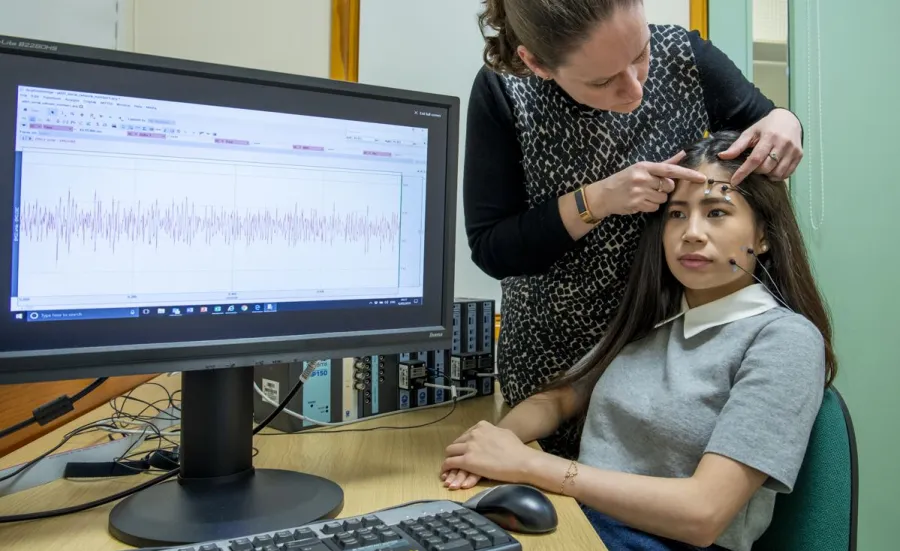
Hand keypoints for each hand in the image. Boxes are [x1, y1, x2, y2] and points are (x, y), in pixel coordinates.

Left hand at [441, 421, 538, 485]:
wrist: (522, 461)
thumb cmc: (517, 450)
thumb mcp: (504, 433)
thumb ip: (493, 433)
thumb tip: (492, 435)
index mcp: (482, 426)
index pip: (466, 435)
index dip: (464, 444)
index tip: (465, 451)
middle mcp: (473, 434)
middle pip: (456, 443)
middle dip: (456, 452)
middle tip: (457, 460)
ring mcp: (469, 447)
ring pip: (450, 451)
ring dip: (449, 459)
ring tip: (449, 467)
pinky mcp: (467, 461)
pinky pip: (450, 462)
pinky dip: (446, 467)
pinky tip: (446, 472)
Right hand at [586, 152, 707, 216]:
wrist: (604, 194)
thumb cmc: (624, 179)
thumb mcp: (641, 168)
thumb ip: (664, 163)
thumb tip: (683, 154)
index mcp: (645, 166)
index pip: (670, 170)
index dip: (687, 174)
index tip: (701, 178)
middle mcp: (642, 178)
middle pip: (668, 186)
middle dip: (664, 188)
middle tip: (651, 187)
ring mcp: (639, 192)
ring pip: (662, 198)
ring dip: (656, 198)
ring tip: (643, 194)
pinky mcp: (637, 204)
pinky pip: (654, 207)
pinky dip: (650, 206)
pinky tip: (639, 202)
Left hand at [718, 108, 803, 183]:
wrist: (788, 119)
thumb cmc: (766, 127)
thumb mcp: (750, 133)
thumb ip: (737, 146)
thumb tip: (721, 156)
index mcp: (769, 137)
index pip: (755, 159)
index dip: (743, 172)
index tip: (734, 181)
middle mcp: (783, 144)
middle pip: (766, 168)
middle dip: (756, 171)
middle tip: (753, 166)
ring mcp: (793, 151)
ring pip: (777, 173)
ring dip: (767, 175)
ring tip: (763, 167)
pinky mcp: (799, 156)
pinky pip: (787, 174)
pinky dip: (777, 176)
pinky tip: (772, 169)